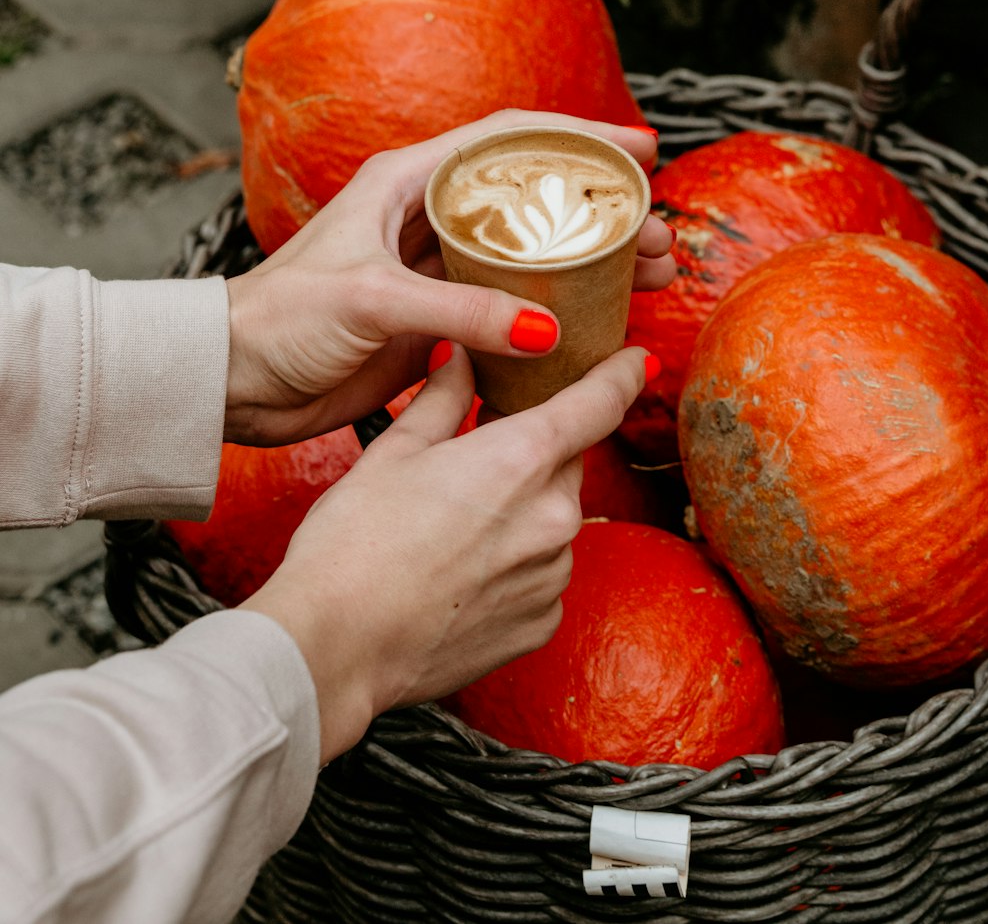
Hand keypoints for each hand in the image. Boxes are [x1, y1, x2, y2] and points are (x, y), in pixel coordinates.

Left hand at [225, 109, 674, 445]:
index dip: (578, 138)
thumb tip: (548, 328)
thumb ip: (460, 309)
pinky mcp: (433, 320)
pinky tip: (594, 323)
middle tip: (656, 233)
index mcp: (406, 181)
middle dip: (599, 210)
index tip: (638, 152)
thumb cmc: (282, 319)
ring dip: (587, 262)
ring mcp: (432, 269)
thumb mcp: (371, 300)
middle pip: (532, 197)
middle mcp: (425, 216)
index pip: (508, 139)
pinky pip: (509, 305)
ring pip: (528, 253)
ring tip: (648, 275)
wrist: (236, 380)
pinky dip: (555, 310)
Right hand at [241, 341, 651, 762]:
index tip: (638, 358)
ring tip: (453, 526)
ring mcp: (552, 576)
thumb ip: (444, 396)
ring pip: (553, 519)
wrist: (337, 646)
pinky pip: (542, 574)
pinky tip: (461, 570)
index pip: (599, 402)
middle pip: (566, 462)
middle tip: (478, 456)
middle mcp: (553, 516)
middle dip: (534, 451)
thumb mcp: (394, 450)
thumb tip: (462, 353)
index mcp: (522, 458)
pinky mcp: (540, 624)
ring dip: (523, 510)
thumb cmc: (353, 543)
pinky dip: (515, 564)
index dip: (621, 373)